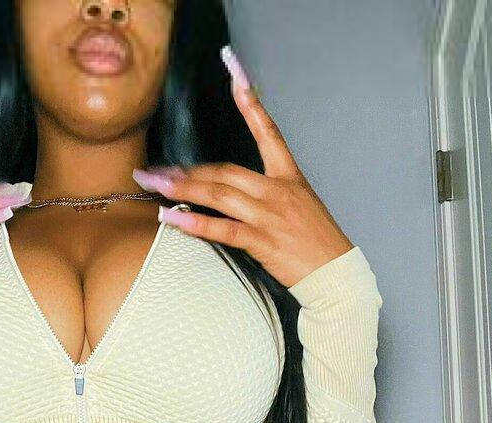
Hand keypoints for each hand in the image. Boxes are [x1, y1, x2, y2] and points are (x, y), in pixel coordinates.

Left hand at [132, 46, 352, 290]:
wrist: (336, 275)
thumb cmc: (317, 244)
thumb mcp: (300, 207)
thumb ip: (270, 194)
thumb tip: (236, 192)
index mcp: (290, 178)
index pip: (268, 133)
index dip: (251, 104)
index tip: (236, 78)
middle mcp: (277, 191)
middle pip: (225, 171)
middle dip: (187, 171)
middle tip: (156, 171)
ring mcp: (270, 216)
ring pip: (219, 195)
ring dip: (182, 190)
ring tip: (155, 185)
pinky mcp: (263, 241)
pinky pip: (222, 229)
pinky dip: (194, 223)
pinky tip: (171, 218)